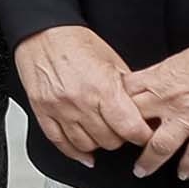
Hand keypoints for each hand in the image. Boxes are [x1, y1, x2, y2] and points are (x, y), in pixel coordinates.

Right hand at [16, 25, 155, 167]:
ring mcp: (59, 109)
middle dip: (121, 138)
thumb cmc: (76, 42)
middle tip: (123, 129)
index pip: (130, 128)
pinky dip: (74, 153)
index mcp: (103, 87)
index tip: (146, 134)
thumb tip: (143, 110)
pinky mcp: (43, 112)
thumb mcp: (112, 61)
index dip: (143, 136)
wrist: (42, 33)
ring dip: (99, 143)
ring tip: (103, 133)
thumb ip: (127, 89)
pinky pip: (60, 143)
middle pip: (110, 141)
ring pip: (86, 145)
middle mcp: (80, 101)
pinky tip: (85, 153)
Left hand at [125, 38, 188, 178]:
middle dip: (123, 137)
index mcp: (159, 79)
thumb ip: (161, 75)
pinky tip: (183, 173)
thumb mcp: (180, 59)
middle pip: (134, 123)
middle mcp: (169, 101)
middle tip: (117, 148)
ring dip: (148, 161)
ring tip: (141, 170)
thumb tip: (149, 84)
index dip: (112, 107)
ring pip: (159, 146)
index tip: (108, 117)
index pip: (124, 96)